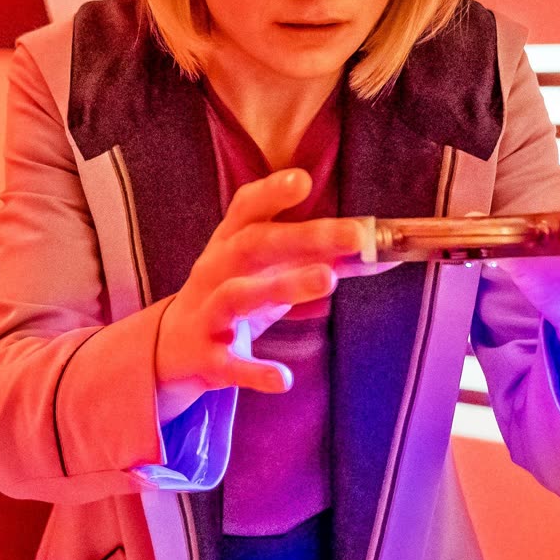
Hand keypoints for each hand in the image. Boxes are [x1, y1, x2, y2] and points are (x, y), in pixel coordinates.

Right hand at [152, 168, 388, 423]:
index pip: (246, 208)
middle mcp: (215, 270)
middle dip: (302, 236)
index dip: (271, 193)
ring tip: (327, 280)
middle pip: (252, 245)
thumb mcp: (270, 271)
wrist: (175, 347)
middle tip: (353, 235)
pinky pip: (230, 363)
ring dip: (283, 286)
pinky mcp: (208, 356)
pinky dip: (255, 371)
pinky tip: (283, 379)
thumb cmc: (234, 295)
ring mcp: (208, 313)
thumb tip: (384, 252)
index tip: (303, 180)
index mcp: (230, 243)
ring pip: (238, 296)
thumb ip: (324, 258)